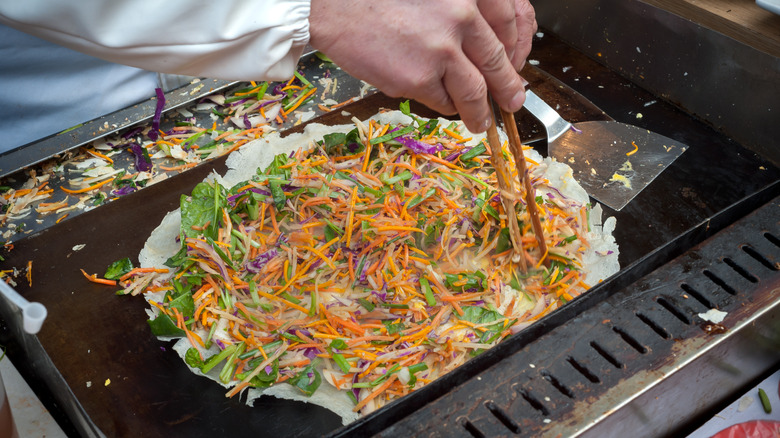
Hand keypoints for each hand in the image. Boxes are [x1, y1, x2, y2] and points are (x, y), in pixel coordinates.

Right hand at [309, 0, 535, 132]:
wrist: (336, 6)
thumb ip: (458, 15)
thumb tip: (482, 50)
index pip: (508, 26)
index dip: (516, 53)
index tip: (515, 67)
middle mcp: (462, 17)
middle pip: (497, 63)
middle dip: (507, 89)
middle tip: (512, 102)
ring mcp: (442, 50)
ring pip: (474, 91)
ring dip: (480, 112)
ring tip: (480, 121)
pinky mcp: (419, 78)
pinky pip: (443, 102)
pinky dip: (445, 106)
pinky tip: (442, 105)